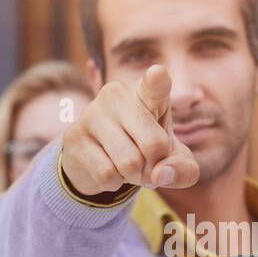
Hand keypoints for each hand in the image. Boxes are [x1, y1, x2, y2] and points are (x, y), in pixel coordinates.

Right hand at [60, 64, 200, 195]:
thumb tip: (160, 175)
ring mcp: (92, 112)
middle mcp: (118, 94)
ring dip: (133, 176)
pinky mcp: (74, 136)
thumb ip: (183, 169)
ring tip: (126, 165)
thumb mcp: (171, 160)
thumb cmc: (144, 151)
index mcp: (147, 92)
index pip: (155, 83)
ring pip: (129, 163)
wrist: (98, 161)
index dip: (157, 80)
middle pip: (154, 144)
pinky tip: (108, 168)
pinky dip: (114, 183)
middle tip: (146, 162)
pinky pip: (107, 174)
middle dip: (155, 166)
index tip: (157, 74)